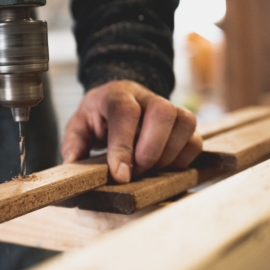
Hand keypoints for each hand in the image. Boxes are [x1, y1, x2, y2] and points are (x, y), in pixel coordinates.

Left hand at [61, 80, 202, 182]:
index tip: (121, 175)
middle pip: (163, 112)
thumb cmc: (99, 117)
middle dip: (150, 150)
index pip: (125, 112)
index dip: (123, 145)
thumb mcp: (79, 125)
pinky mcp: (185, 125)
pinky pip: (195, 141)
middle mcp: (147, 97)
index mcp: (117, 94)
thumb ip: (74, 143)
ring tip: (147, 169)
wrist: (120, 100)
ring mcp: (171, 108)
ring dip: (167, 156)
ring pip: (185, 124)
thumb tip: (74, 163)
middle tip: (135, 172)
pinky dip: (181, 160)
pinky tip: (162, 167)